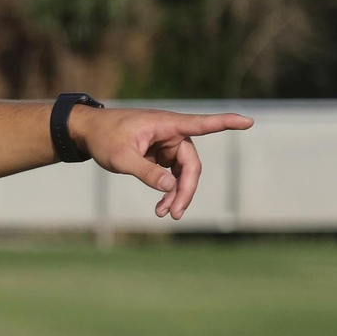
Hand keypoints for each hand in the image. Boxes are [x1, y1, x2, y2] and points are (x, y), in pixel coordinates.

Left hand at [73, 106, 253, 219]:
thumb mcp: (121, 158)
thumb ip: (146, 172)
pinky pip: (171, 174)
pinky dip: (168, 190)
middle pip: (191, 164)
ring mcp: (167, 144)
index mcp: (167, 125)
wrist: (87, 131)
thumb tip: (171, 187)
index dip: (226, 123)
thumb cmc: (104, 138)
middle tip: (174, 214)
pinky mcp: (161, 153)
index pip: (202, 123)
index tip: (248, 121)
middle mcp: (172, 132)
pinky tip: (162, 207)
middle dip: (185, 190)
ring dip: (177, 194)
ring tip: (165, 214)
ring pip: (183, 173)